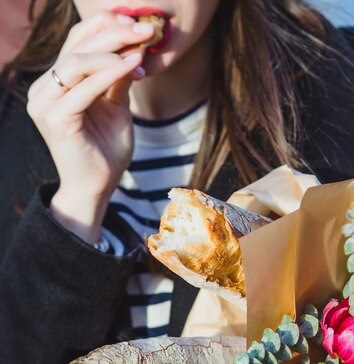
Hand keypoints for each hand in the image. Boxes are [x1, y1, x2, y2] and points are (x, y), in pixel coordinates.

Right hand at [26, 12, 153, 242]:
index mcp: (55, 83)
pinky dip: (111, 72)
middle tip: (145, 28)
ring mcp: (44, 103)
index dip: (106, 25)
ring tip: (142, 44)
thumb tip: (134, 44)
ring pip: (77, 60)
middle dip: (114, 31)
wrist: (97, 188)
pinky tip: (134, 65)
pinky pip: (85, 86)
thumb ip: (118, 78)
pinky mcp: (55, 118)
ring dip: (113, 48)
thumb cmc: (106, 151)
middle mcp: (43, 89)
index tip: (138, 21)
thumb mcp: (116, 107)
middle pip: (77, 45)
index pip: (77, 41)